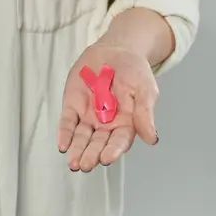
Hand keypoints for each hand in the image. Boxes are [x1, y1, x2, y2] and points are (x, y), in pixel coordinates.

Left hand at [57, 42, 159, 171]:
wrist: (115, 50)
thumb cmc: (134, 70)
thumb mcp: (144, 88)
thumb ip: (145, 112)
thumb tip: (152, 138)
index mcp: (127, 122)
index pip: (119, 141)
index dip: (113, 150)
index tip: (106, 159)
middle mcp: (106, 124)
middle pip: (98, 143)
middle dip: (91, 155)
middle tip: (84, 165)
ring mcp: (88, 116)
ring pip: (81, 137)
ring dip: (77, 150)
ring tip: (73, 162)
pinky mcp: (73, 106)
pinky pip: (67, 123)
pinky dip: (64, 134)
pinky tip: (62, 145)